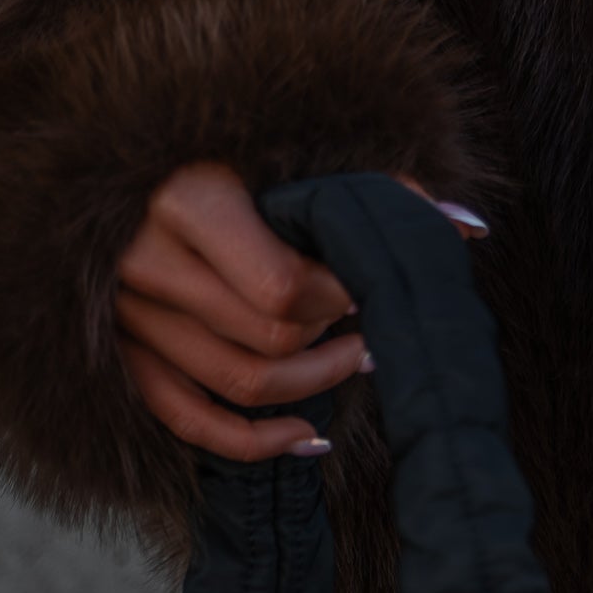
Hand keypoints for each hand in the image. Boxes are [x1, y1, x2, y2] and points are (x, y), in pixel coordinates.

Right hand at [116, 162, 370, 461]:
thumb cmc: (229, 150)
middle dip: (334, 334)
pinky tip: (309, 437)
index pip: (283, 287)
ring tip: (355, 354)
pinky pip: (189, 421)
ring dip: (315, 383)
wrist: (126, 159)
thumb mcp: (289, 152)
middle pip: (270, 338)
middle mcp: (147, 262)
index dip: (341, 295)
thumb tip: (468, 225)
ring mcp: (130, 314)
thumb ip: (377, 187)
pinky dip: (254, 441)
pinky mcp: (124, 352)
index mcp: (187, 200)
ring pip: (240, 383)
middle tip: (364, 316)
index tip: (363, 278)